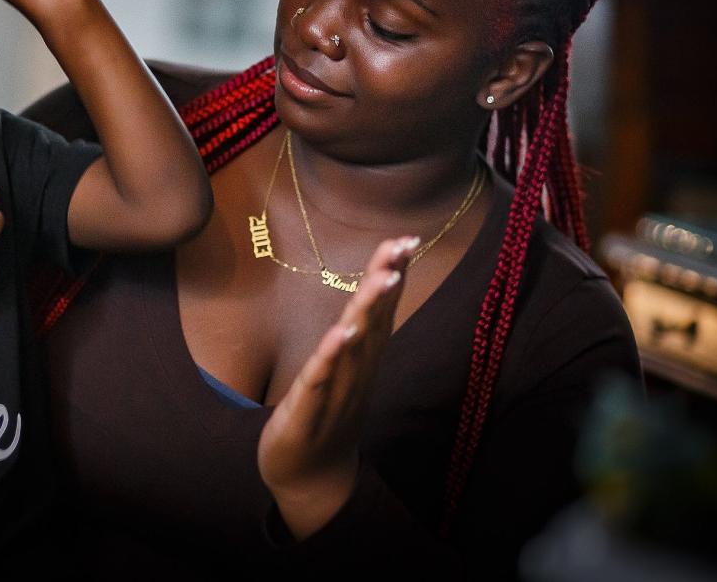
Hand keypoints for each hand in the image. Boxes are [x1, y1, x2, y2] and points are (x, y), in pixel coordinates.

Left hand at [257, 235, 418, 538]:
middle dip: (387, 281)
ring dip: (369, 312)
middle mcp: (356, 371)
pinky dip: (331, 357)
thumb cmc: (327, 413)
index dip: (393, 273)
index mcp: (363, 359)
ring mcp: (335, 391)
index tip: (408, 239)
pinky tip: (340, 335)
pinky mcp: (308, 411)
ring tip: (382, 280)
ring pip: (354, 346)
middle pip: (375, 320)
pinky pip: (321, 379)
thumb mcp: (345, 366)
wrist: (310, 476)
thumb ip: (359, 330)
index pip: (382, 309)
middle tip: (402, 247)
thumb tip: (373, 290)